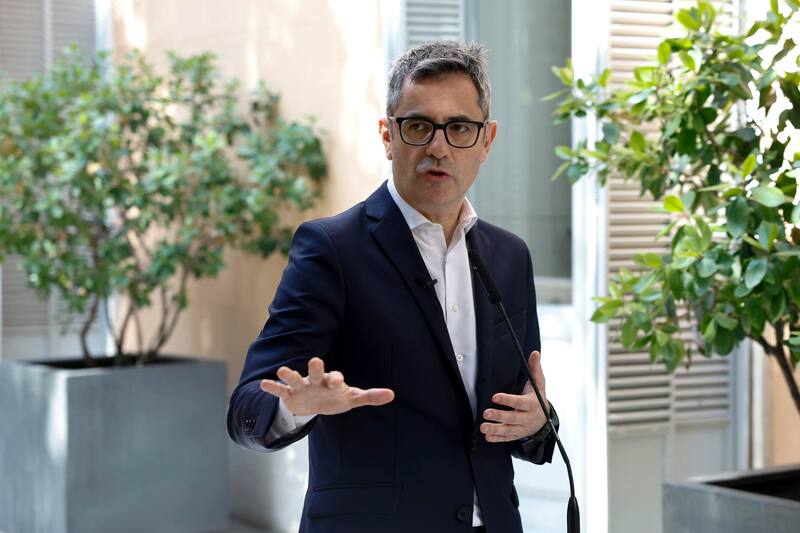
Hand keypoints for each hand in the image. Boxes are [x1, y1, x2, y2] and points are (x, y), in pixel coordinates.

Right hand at [259, 357, 394, 416]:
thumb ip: (369, 396)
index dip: (336, 379)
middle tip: (316, 360)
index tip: (337, 381)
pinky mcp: (289, 395)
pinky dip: (272, 387)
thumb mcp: (351, 398)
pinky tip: (263, 383)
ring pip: (295, 379)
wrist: (312, 404)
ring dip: (289, 374)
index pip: (335, 377)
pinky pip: (279, 390)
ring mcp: (301, 387)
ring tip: (281, 369)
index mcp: (331, 381)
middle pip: (316, 373)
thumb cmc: (334, 398)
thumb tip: (392, 394)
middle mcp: (316, 381)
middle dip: (316, 368)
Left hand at [480, 350, 548, 441]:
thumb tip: (535, 353)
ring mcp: (522, 428)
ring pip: (509, 430)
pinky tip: (488, 437)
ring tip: (483, 427)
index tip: (495, 397)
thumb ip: (535, 369)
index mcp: (532, 404)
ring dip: (496, 429)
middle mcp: (527, 418)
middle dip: (499, 416)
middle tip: (486, 413)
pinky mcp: (517, 434)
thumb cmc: (538, 398)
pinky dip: (498, 439)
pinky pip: (507, 438)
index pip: (519, 402)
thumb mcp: (539, 384)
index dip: (507, 400)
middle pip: (513, 418)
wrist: (545, 419)